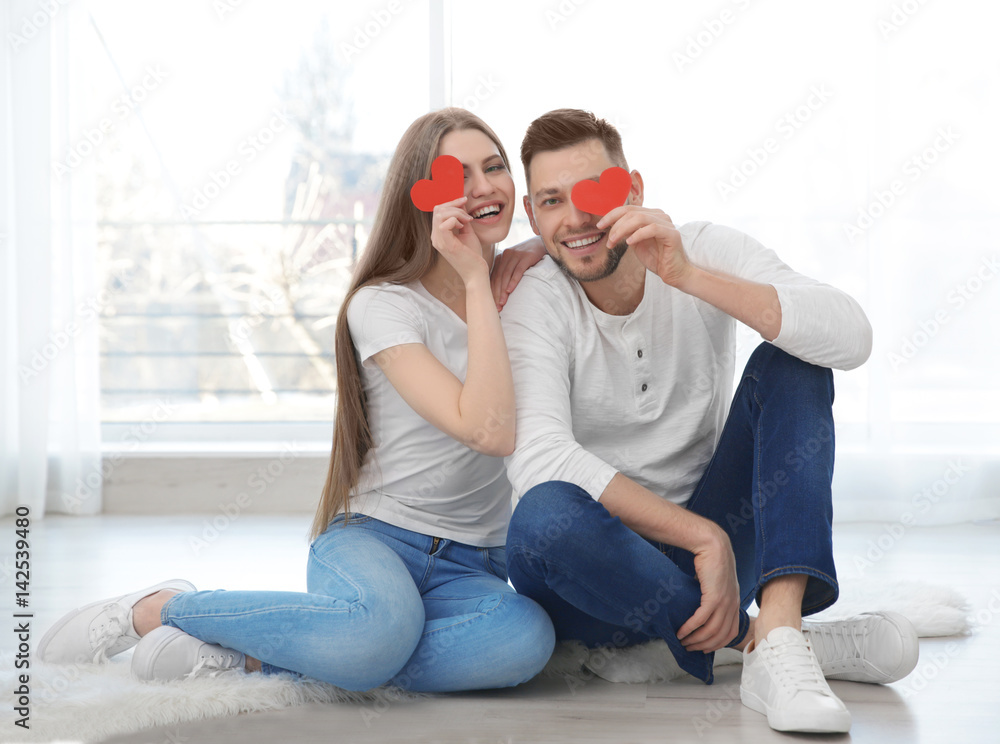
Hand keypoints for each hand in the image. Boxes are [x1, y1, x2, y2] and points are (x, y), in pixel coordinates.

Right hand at [431, 196, 488, 282]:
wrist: (476, 273)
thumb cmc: (472, 255)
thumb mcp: (467, 232)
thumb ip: (462, 218)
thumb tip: (461, 203)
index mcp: (439, 235)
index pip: (437, 211)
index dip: (451, 202)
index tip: (464, 201)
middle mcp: (436, 238)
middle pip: (437, 210)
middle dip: (453, 205)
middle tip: (467, 214)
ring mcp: (439, 242)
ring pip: (439, 214)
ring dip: (456, 212)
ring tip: (467, 221)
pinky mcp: (446, 245)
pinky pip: (444, 224)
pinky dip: (456, 219)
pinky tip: (463, 226)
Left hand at [489, 236, 546, 310]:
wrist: (542, 244)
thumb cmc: (527, 258)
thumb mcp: (514, 263)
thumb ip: (506, 272)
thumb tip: (499, 292)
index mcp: (500, 258)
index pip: (494, 277)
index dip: (492, 292)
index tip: (492, 305)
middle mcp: (505, 255)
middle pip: (498, 277)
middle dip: (496, 293)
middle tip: (497, 307)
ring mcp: (515, 255)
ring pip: (506, 275)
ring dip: (503, 290)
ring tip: (502, 302)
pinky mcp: (526, 256)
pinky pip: (518, 270)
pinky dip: (513, 281)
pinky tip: (510, 290)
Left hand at [599, 206, 693, 287]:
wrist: (673, 273)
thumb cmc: (655, 257)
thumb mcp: (635, 242)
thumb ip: (626, 232)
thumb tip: (610, 225)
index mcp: (650, 214)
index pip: (628, 208)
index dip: (611, 215)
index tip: (599, 225)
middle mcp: (659, 215)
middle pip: (632, 212)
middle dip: (615, 225)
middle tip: (608, 239)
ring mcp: (667, 223)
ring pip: (640, 218)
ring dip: (623, 229)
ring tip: (614, 241)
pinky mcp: (672, 234)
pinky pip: (652, 229)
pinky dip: (638, 234)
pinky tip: (629, 243)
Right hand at [676, 526, 740, 652]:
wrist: (713, 545)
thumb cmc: (713, 561)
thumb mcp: (718, 582)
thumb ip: (714, 595)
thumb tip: (702, 606)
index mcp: (735, 603)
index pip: (731, 633)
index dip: (717, 644)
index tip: (704, 648)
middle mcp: (732, 605)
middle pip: (720, 635)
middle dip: (704, 645)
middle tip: (689, 648)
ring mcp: (724, 602)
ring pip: (711, 630)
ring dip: (695, 639)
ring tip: (683, 642)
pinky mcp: (713, 596)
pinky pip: (702, 619)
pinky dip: (690, 628)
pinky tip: (681, 632)